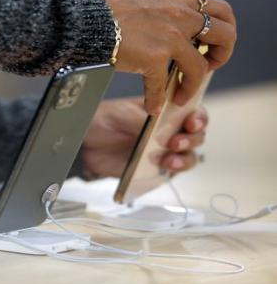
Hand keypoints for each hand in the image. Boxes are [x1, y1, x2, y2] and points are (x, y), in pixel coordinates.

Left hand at [80, 97, 207, 178]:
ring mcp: (165, 150)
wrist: (85, 142)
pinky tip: (164, 167)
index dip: (198, 118)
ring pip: (189, 157)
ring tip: (169, 160)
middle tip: (175, 142)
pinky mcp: (156, 169)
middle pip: (196, 136)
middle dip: (191, 139)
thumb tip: (162, 127)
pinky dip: (172, 171)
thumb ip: (144, 120)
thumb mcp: (123, 114)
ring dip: (184, 159)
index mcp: (166, 110)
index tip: (191, 123)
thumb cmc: (105, 120)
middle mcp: (171, 130)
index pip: (193, 112)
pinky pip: (171, 172)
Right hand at [102, 0, 236, 114]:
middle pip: (226, 35)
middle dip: (220, 56)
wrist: (86, 19)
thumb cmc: (105, 13)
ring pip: (200, 67)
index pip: (220, 10)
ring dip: (192, 86)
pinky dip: (157, 101)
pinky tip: (152, 107)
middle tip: (206, 68)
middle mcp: (179, 17)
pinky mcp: (153, 58)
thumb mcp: (143, 5)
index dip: (224, 30)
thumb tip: (165, 31)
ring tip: (181, 96)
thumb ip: (161, 15)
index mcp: (176, 2)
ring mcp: (169, 38)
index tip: (209, 45)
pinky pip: (162, 87)